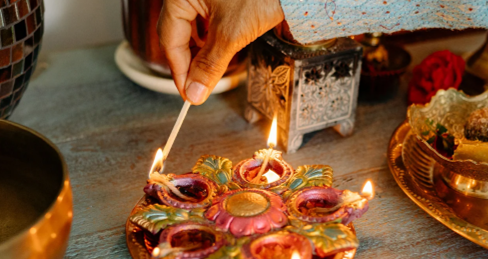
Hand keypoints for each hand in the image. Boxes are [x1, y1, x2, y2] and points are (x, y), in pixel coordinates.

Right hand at [158, 0, 283, 104]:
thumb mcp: (231, 33)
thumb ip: (209, 65)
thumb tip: (194, 92)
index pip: (169, 38)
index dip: (179, 71)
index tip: (189, 94)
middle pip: (176, 34)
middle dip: (188, 63)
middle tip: (198, 87)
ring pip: (189, 29)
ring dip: (198, 52)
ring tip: (208, 71)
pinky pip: (202, 21)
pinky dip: (208, 39)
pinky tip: (216, 51)